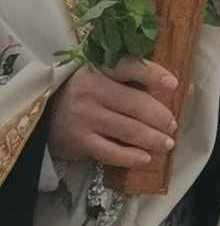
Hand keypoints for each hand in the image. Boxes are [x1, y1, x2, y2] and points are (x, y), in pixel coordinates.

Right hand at [50, 58, 176, 170]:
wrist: (38, 114)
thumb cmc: (79, 92)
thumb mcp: (98, 76)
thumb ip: (126, 78)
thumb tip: (167, 90)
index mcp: (96, 68)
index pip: (129, 67)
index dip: (154, 75)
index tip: (173, 85)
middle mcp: (89, 90)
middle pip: (136, 104)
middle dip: (160, 117)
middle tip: (172, 125)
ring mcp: (83, 117)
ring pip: (129, 130)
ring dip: (153, 138)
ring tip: (167, 143)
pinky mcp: (79, 141)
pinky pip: (112, 152)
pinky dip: (132, 157)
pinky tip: (146, 158)